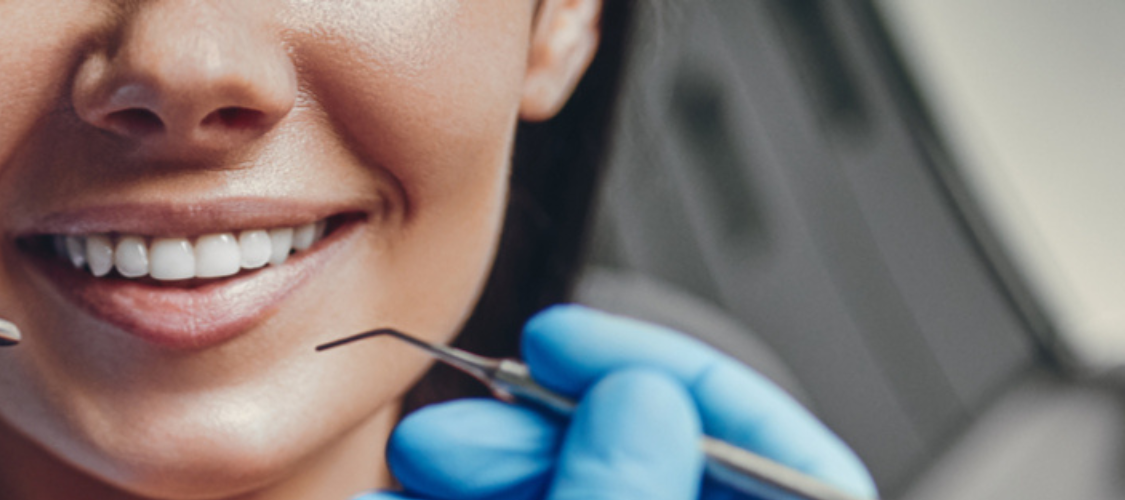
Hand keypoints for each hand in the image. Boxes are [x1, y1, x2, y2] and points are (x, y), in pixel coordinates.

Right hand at [359, 305, 875, 499]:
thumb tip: (646, 405)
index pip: (796, 474)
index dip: (699, 392)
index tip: (588, 351)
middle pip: (649, 465)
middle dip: (547, 422)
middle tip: (467, 413)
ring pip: (560, 491)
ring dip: (483, 459)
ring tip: (417, 457)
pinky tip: (388, 498)